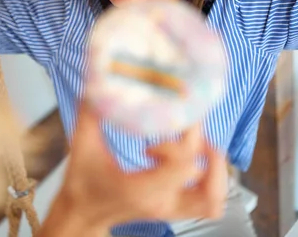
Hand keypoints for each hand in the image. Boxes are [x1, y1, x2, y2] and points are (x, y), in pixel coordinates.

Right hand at [53, 103, 226, 228]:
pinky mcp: (173, 209)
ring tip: (201, 146)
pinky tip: (187, 158)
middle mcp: (162, 202)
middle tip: (192, 129)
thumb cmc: (81, 183)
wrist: (82, 215)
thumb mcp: (82, 146)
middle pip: (209, 186)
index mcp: (141, 189)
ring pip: (214, 199)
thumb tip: (95, 81)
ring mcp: (170, 210)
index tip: (162, 128)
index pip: (183, 167)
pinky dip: (209, 180)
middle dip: (209, 153)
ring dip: (216, 171)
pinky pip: (207, 201)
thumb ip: (89, 113)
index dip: (179, 143)